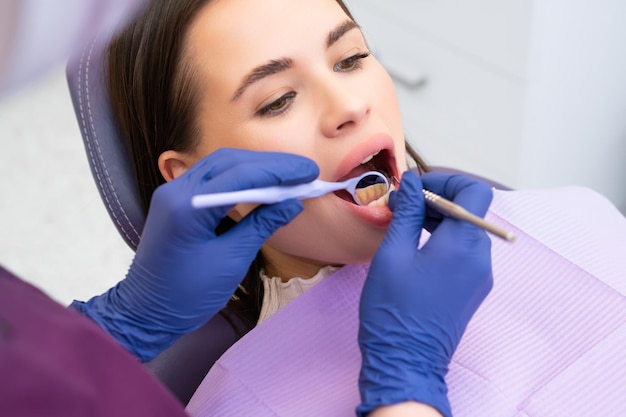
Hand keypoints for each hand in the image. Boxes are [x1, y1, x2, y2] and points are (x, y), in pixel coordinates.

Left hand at [71, 149, 318, 360]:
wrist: (145, 313)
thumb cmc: (187, 295)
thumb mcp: (231, 261)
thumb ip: (261, 225)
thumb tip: (293, 203)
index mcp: (188, 206)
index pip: (241, 174)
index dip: (279, 171)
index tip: (309, 173)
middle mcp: (176, 190)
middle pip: (230, 162)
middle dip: (270, 165)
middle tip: (305, 172)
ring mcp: (173, 192)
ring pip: (221, 165)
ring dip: (256, 167)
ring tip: (289, 176)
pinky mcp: (176, 200)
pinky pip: (212, 178)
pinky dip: (240, 177)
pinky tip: (262, 184)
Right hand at [357, 171, 493, 416]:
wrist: (405, 363)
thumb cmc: (394, 310)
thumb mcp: (394, 254)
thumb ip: (407, 212)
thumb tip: (412, 181)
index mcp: (463, 245)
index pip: (473, 191)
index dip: (445, 180)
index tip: (415, 188)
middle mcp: (481, 258)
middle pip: (468, 211)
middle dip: (435, 200)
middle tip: (399, 206)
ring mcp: (480, 276)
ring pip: (465, 231)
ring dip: (437, 220)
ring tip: (402, 225)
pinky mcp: (473, 289)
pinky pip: (463, 252)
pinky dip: (442, 240)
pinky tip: (414, 247)